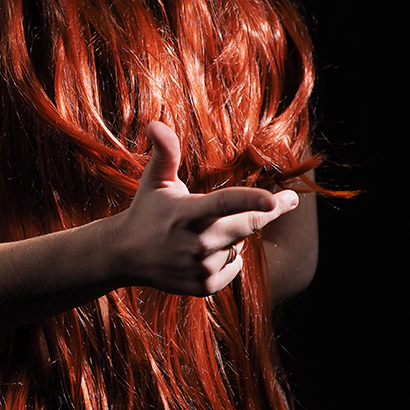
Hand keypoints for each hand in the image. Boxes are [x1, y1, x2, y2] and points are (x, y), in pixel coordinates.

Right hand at [118, 122, 298, 296]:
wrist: (125, 256)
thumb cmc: (147, 212)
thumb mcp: (154, 180)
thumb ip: (164, 152)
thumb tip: (155, 123)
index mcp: (187, 213)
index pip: (224, 204)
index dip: (252, 201)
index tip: (276, 199)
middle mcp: (196, 242)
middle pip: (247, 226)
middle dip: (268, 212)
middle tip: (284, 202)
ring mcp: (200, 267)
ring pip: (239, 246)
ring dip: (232, 237)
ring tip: (204, 234)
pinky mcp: (204, 286)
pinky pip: (234, 266)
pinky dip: (227, 258)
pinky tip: (203, 254)